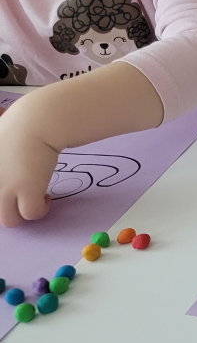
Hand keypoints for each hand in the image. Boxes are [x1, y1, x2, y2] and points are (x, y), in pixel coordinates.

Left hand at [0, 99, 58, 226]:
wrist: (38, 121)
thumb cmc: (18, 126)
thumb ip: (0, 164)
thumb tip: (10, 173)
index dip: (4, 192)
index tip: (12, 186)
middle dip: (8, 206)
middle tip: (20, 194)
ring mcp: (4, 190)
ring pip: (9, 220)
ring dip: (22, 212)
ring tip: (32, 196)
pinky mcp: (26, 192)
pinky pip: (31, 214)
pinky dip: (40, 208)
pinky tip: (45, 195)